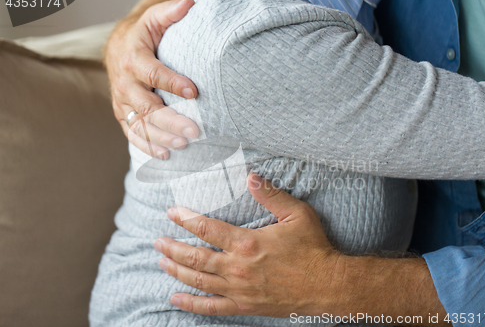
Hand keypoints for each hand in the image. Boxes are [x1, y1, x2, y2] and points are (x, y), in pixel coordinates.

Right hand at [105, 0, 199, 158]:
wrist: (117, 49)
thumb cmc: (143, 36)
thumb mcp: (154, 21)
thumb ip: (170, 13)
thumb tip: (190, 4)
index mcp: (133, 60)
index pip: (153, 74)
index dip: (173, 83)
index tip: (194, 91)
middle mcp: (126, 84)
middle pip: (148, 107)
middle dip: (172, 120)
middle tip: (195, 131)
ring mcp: (123, 103)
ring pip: (141, 125)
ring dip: (163, 137)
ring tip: (185, 144)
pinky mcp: (122, 114)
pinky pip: (133, 134)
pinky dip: (148, 146)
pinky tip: (166, 154)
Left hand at [155, 173, 450, 324]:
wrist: (327, 285)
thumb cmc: (313, 248)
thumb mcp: (296, 214)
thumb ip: (271, 195)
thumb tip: (251, 178)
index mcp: (247, 242)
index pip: (207, 229)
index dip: (186, 220)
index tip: (172, 213)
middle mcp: (237, 267)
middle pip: (195, 257)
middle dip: (173, 247)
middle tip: (157, 241)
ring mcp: (238, 289)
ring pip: (198, 280)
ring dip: (177, 270)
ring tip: (162, 262)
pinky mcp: (244, 305)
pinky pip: (211, 307)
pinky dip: (191, 304)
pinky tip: (175, 299)